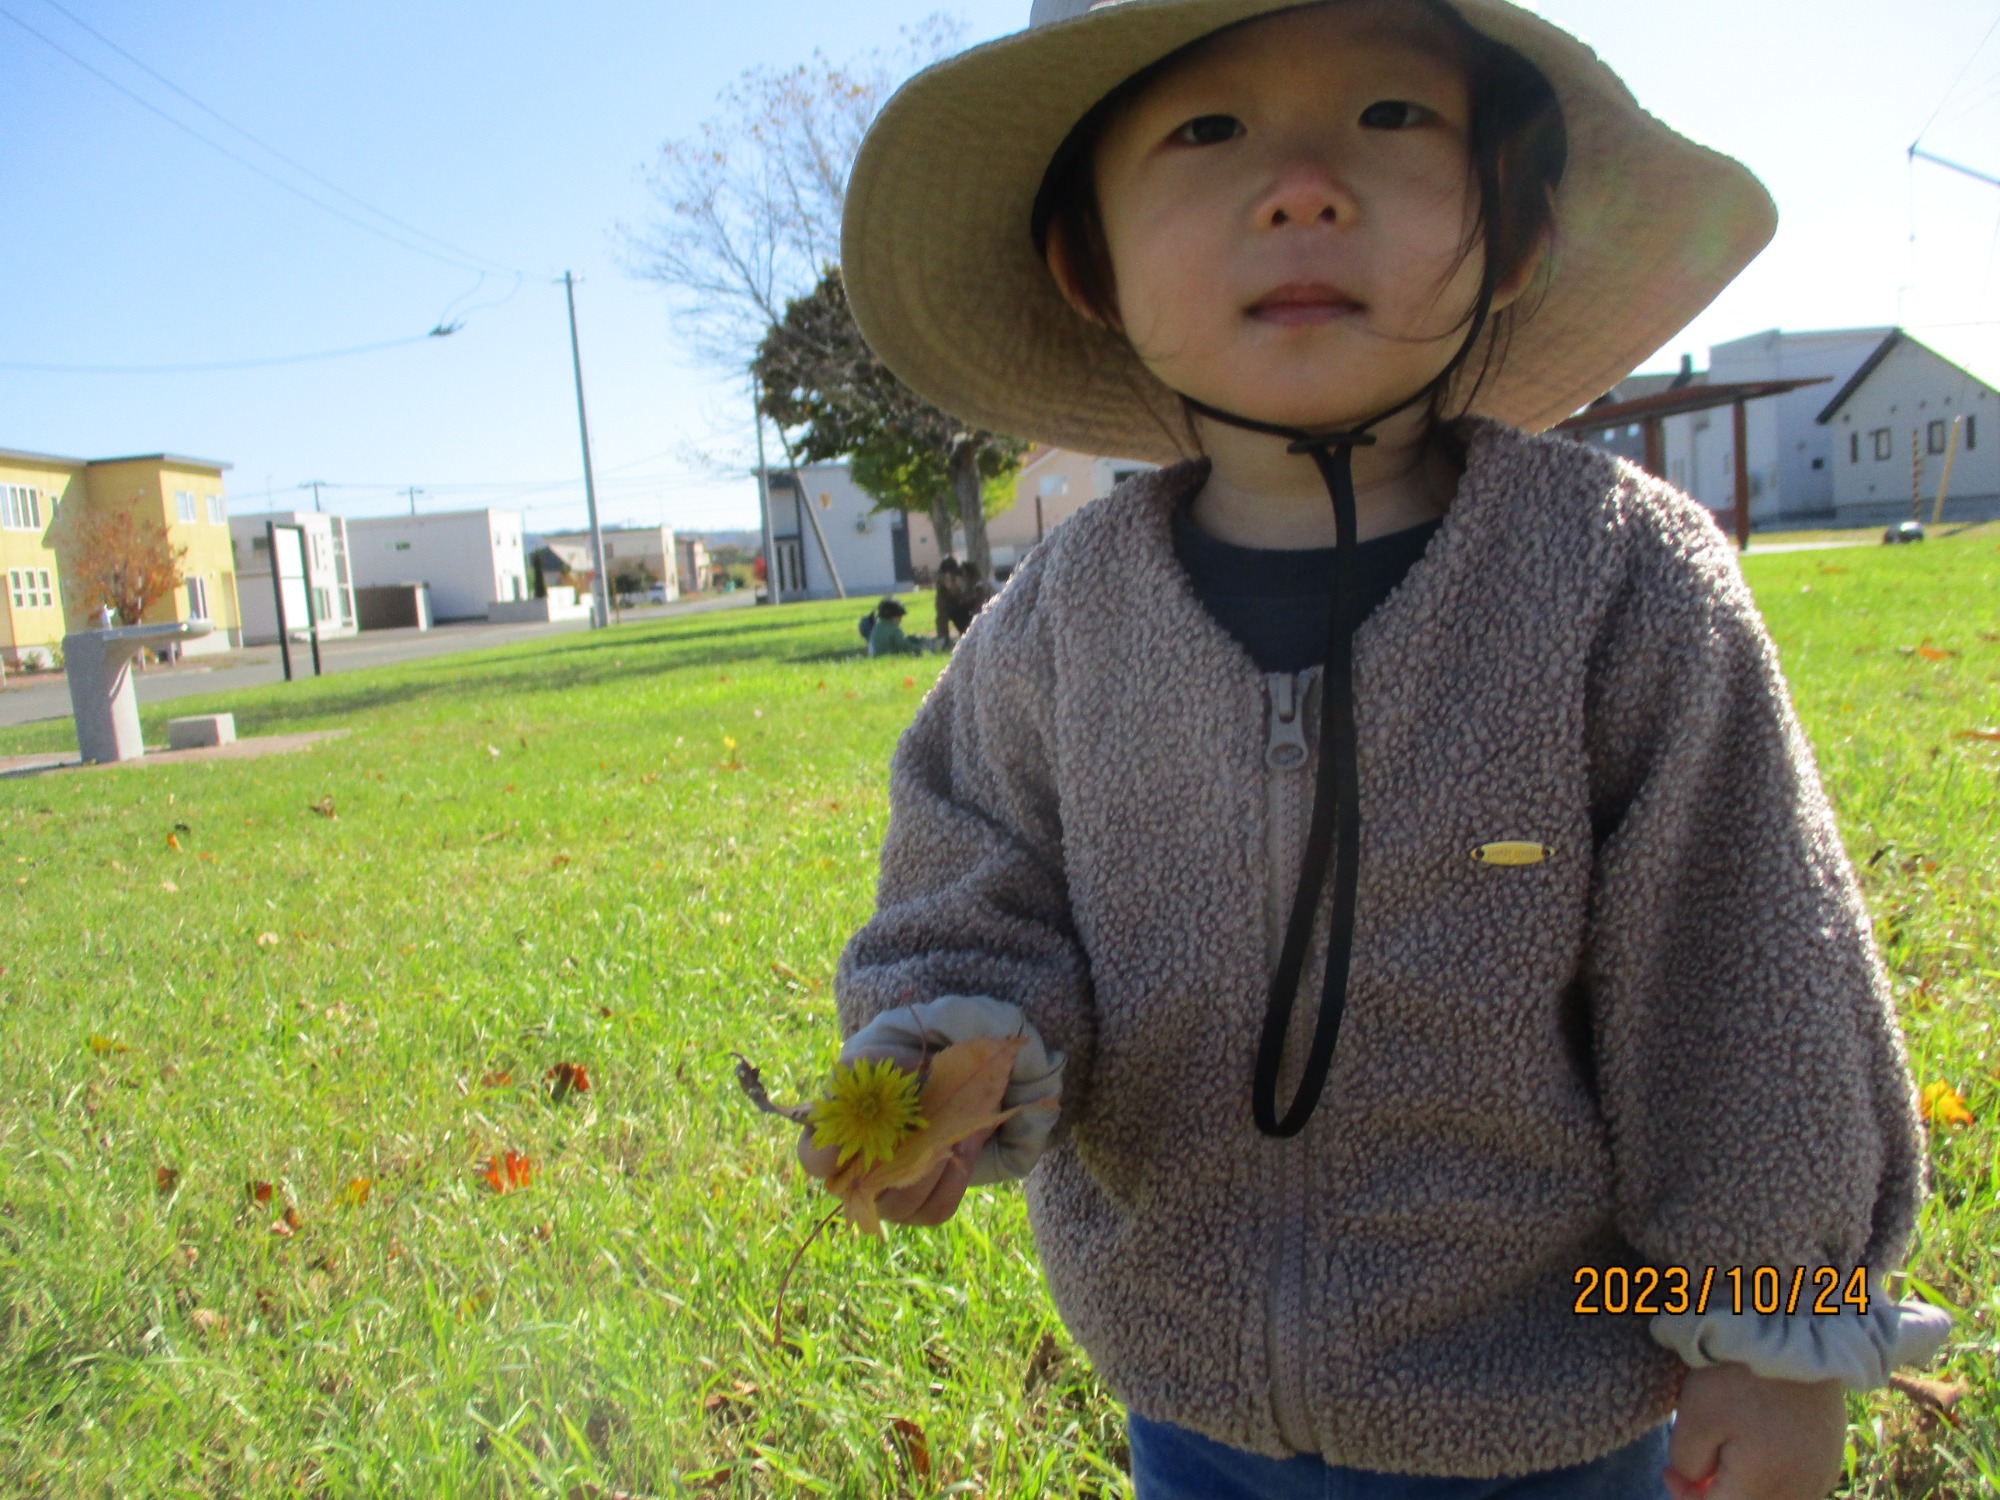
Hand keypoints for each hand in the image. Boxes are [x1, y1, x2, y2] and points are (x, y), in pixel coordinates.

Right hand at [793, 1042, 996, 1227]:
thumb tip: (859, 1066)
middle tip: (922, 1136)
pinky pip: (934, 1208)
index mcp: (831, 1142)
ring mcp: (885, 1200)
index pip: (814, 1160)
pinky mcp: (918, 1209)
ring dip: (928, 1171)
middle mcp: (852, 1180)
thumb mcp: (879, 1062)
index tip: (847, 1141)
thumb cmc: (892, 1078)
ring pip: (900, 1205)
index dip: (825, 1155)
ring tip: (951, 1136)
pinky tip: (962, 1148)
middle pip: (861, 1193)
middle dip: (895, 1164)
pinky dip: (952, 1180)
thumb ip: (868, 1063)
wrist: (930, 1092)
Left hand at [1665, 1363, 1846, 1499]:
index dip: (1686, 1499)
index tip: (1668, 1472)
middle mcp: (1801, 1490)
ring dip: (1743, 1488)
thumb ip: (1689, 1462)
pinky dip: (1769, 1478)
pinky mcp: (1830, 1456)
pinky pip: (1796, 1486)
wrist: (1793, 1335)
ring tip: (1721, 1453)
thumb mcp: (1697, 1416)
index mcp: (1765, 1486)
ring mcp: (1821, 1474)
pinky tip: (1753, 1449)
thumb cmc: (1740, 1374)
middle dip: (1714, 1494)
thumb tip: (1696, 1482)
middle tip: (1690, 1467)